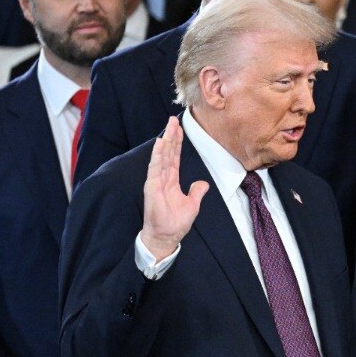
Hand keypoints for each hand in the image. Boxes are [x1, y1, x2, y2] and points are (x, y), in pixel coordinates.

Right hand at [141, 117, 208, 259]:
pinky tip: (162, 143)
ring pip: (162, 156)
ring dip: (166, 141)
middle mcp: (163, 178)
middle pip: (168, 152)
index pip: (174, 157)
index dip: (177, 143)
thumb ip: (196, 192)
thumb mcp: (192, 205)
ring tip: (170, 126)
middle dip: (171, 136)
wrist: (166, 237)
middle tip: (174, 119)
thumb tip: (203, 184)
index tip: (179, 128)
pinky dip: (159, 155)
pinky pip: (156, 168)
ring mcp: (156, 181)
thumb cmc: (175, 223)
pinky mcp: (152, 187)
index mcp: (171, 180)